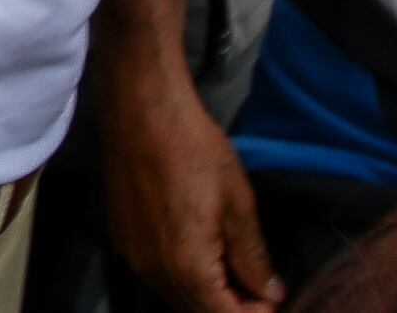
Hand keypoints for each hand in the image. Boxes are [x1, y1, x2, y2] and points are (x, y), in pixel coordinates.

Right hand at [104, 60, 281, 312]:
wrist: (140, 105)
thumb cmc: (194, 148)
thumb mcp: (239, 204)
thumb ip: (253, 258)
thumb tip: (269, 293)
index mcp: (185, 267)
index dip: (256, 312)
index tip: (275, 296)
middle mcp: (151, 270)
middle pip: (196, 312)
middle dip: (231, 306)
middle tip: (261, 286)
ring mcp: (132, 254)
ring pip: (174, 295)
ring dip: (207, 294)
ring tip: (236, 268)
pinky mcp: (121, 236)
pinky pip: (156, 273)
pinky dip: (183, 275)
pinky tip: (202, 250)